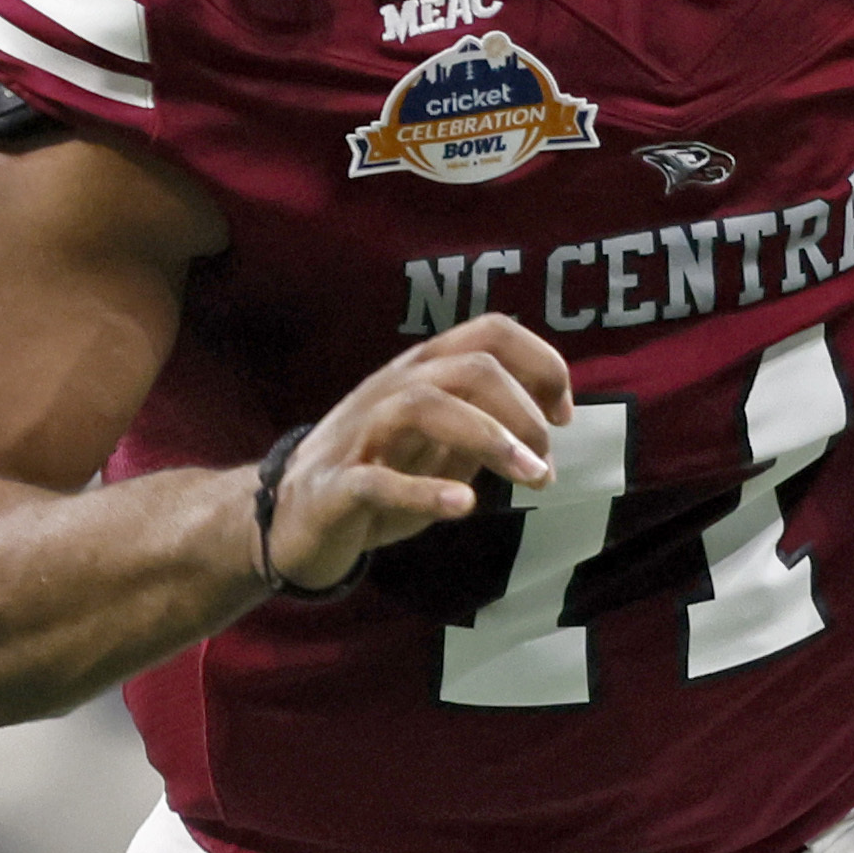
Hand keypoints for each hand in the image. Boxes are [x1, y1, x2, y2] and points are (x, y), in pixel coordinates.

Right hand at [263, 317, 571, 591]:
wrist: (290, 519)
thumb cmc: (375, 475)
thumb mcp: (439, 446)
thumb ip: (484, 425)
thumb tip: (547, 421)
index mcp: (421, 373)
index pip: (490, 333)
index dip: (541, 363)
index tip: (563, 416)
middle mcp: (391, 389)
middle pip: (468, 367)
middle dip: (523, 411)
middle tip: (545, 464)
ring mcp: (360, 434)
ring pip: (425, 406)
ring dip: (489, 438)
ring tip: (530, 477)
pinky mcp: (336, 486)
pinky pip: (378, 480)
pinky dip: (424, 491)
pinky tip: (463, 504)